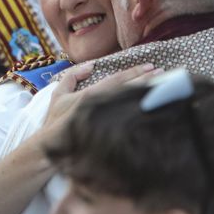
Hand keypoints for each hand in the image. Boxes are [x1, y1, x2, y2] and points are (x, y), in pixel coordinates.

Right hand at [40, 61, 162, 139]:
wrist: (49, 148)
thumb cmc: (54, 121)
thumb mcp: (58, 94)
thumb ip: (72, 77)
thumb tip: (91, 65)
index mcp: (89, 95)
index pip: (117, 81)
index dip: (134, 73)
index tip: (150, 67)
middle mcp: (99, 107)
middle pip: (128, 92)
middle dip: (147, 82)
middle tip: (164, 74)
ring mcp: (104, 122)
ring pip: (130, 106)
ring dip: (147, 95)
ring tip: (164, 88)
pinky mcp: (107, 136)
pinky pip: (127, 123)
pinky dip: (140, 115)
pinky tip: (152, 111)